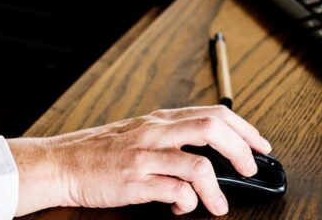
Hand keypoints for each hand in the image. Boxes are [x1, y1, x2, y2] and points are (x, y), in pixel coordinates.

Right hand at [8, 106, 270, 216]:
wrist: (61, 165)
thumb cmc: (97, 153)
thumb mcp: (137, 133)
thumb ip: (169, 138)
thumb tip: (206, 153)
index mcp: (159, 120)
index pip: (214, 113)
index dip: (244, 128)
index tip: (261, 145)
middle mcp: (156, 133)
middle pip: (213, 129)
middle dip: (241, 150)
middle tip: (250, 169)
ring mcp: (145, 156)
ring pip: (199, 165)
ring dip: (217, 190)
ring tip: (218, 205)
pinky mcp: (135, 182)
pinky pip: (175, 192)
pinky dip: (187, 204)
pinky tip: (181, 208)